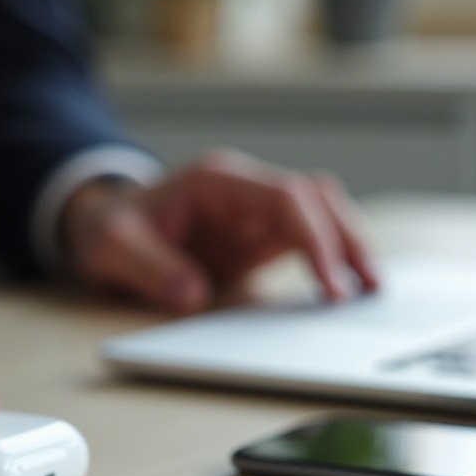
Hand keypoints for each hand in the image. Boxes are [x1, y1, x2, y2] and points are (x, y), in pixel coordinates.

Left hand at [60, 149, 379, 312]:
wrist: (104, 224)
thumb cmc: (109, 229)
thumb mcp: (113, 248)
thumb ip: (149, 268)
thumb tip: (192, 295)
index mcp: (216, 180)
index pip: (285, 198)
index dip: (316, 238)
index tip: (331, 284)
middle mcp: (245, 190)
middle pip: (316, 200)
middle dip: (347, 240)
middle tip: (367, 290)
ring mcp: (255, 212)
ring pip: (323, 215)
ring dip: (348, 246)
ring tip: (371, 290)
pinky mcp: (259, 236)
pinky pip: (309, 240)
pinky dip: (332, 260)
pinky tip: (347, 289)